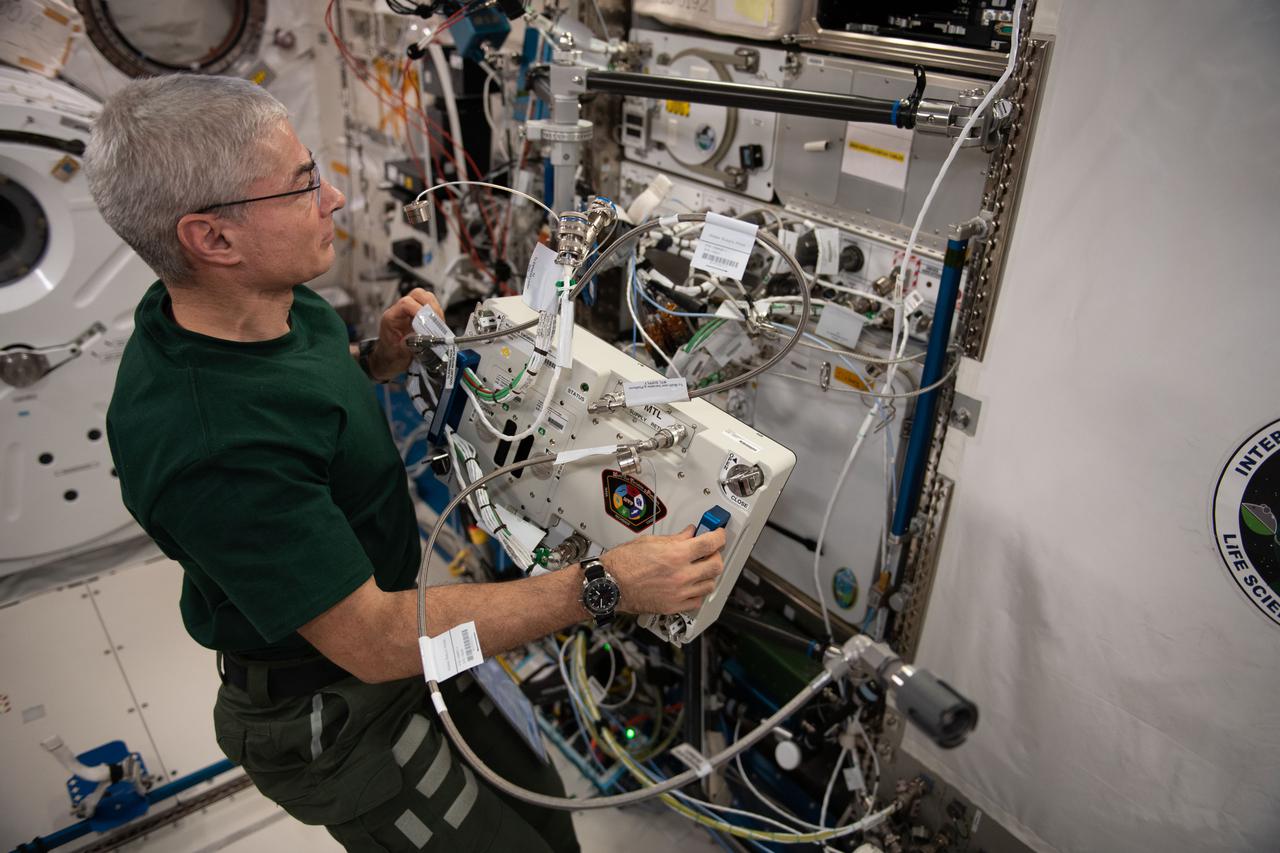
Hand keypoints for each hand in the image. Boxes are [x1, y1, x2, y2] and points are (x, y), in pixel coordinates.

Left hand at [369, 288, 442, 380]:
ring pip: (426, 299)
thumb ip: (408, 346)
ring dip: (436, 310)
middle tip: (437, 322)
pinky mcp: (419, 316)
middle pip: (417, 295)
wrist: (389, 361)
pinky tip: (439, 327)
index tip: (428, 323)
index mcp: (391, 318)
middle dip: (431, 306)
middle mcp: (400, 312)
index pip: (406, 303)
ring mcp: (410, 313)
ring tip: (439, 325)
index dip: (419, 310)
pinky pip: (430, 308)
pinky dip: (437, 316)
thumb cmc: (390, 357)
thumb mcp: (398, 355)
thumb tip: (421, 337)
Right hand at [599, 526, 726, 614]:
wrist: (610, 584)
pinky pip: (697, 601)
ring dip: (709, 575)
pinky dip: (698, 593)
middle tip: (711, 551)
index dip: (719, 536)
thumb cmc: (623, 563)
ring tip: (701, 569)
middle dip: (716, 555)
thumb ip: (675, 538)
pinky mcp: (673, 606)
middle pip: (716, 565)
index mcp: (676, 555)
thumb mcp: (651, 542)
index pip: (710, 543)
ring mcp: (678, 592)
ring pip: (710, 585)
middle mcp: (681, 574)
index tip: (719, 534)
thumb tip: (690, 534)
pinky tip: (692, 586)